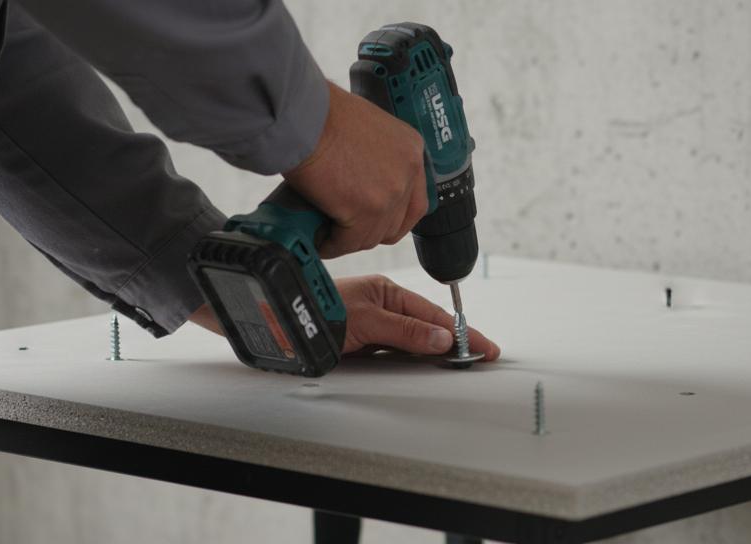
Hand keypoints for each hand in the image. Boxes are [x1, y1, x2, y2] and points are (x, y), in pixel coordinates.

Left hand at [186, 275, 499, 360]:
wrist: (266, 320)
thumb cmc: (309, 310)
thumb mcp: (364, 322)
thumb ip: (404, 333)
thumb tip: (442, 340)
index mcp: (386, 292)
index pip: (434, 316)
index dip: (462, 332)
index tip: (484, 347)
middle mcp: (380, 307)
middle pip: (427, 328)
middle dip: (455, 341)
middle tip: (481, 357)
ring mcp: (370, 325)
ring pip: (411, 341)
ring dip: (433, 352)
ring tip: (460, 363)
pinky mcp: (358, 342)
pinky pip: (394, 352)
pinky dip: (412, 359)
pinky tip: (422, 365)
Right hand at [283, 82, 427, 258]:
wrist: (304, 116)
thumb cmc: (323, 114)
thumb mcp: (368, 129)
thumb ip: (377, 157)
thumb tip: (364, 183)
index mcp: (412, 150)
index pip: (415, 201)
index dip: (393, 217)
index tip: (376, 223)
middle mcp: (408, 173)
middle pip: (395, 223)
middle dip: (370, 231)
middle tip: (347, 230)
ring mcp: (389, 193)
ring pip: (372, 236)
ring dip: (349, 240)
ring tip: (328, 234)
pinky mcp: (365, 210)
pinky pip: (348, 241)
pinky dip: (332, 245)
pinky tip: (320, 240)